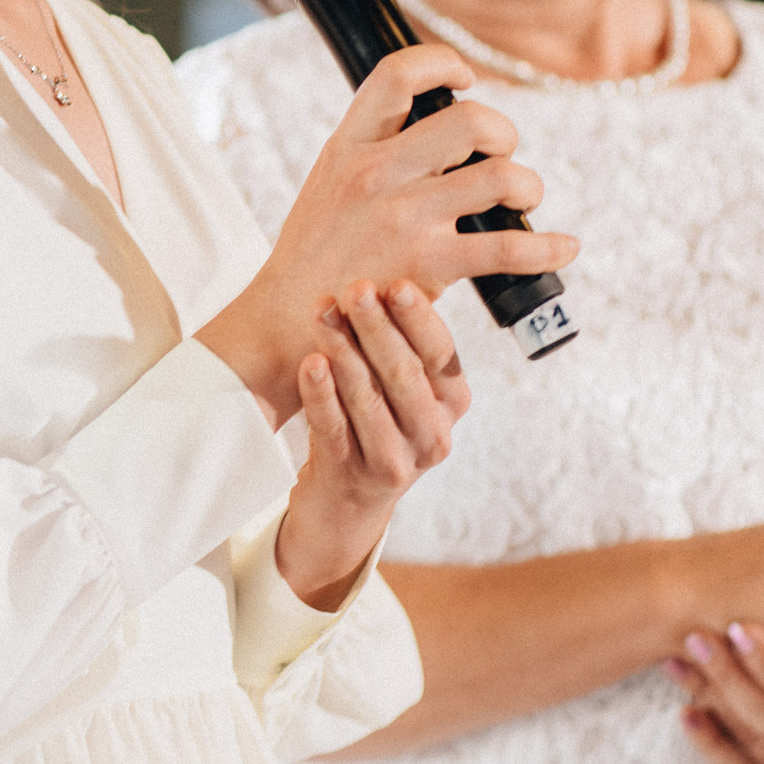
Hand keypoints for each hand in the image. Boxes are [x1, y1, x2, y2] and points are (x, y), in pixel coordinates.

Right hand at [199, 44, 578, 422]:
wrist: (287, 322)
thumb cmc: (313, 256)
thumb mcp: (326, 184)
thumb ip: (370, 153)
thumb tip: (427, 128)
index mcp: (347, 146)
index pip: (397, 75)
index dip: (442, 64)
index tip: (463, 79)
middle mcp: (376, 173)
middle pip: (469, 120)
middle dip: (502, 133)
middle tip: (501, 155)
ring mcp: (403, 218)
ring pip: (500, 176)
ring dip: (527, 186)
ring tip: (523, 199)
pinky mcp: (428, 265)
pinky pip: (509, 247)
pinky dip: (547, 247)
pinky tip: (563, 248)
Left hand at [273, 280, 467, 607]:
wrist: (349, 496)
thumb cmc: (378, 414)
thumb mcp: (406, 381)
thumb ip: (404, 335)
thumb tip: (386, 267)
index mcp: (453, 400)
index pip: (440, 353)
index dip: (418, 318)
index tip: (396, 282)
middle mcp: (432, 433)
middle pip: (405, 374)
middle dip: (377, 327)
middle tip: (355, 288)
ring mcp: (394, 460)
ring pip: (368, 400)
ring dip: (344, 352)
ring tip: (322, 313)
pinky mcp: (352, 475)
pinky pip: (334, 429)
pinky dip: (321, 395)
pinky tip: (310, 363)